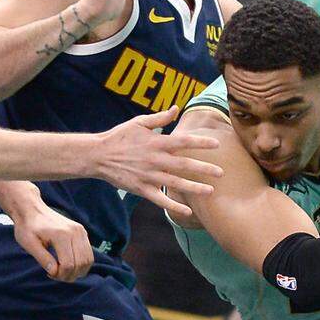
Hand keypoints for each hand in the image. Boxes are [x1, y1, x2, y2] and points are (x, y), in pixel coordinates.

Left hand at [12, 200, 93, 281]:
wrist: (32, 210)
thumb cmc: (28, 227)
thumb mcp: (29, 244)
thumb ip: (42, 258)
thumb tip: (54, 272)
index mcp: (61, 234)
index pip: (68, 264)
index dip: (60, 275)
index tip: (49, 274)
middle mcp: (74, 232)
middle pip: (80, 264)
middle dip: (69, 275)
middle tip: (55, 275)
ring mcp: (80, 231)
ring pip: (88, 260)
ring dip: (77, 271)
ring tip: (62, 271)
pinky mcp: (82, 232)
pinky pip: (88, 253)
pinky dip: (81, 263)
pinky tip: (68, 263)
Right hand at [91, 106, 222, 216]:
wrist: (98, 155)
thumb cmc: (120, 137)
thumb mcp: (139, 123)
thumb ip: (160, 118)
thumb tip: (176, 109)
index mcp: (156, 142)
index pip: (183, 141)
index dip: (200, 143)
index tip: (217, 145)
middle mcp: (155, 159)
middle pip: (184, 165)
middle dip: (204, 169)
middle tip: (221, 172)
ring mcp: (149, 176)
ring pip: (176, 183)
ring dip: (194, 188)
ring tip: (211, 191)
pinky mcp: (142, 189)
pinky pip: (160, 199)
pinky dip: (173, 206)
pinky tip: (187, 211)